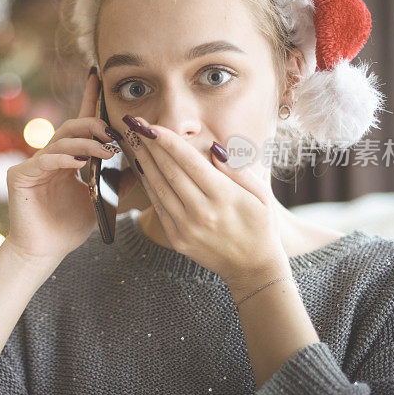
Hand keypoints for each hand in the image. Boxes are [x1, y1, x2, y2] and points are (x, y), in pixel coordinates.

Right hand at [4, 68, 120, 263]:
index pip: (80, 123)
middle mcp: (50, 156)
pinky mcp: (21, 176)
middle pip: (72, 126)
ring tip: (108, 152)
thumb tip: (143, 165)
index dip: (89, 99)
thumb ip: (119, 183)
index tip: (99, 76)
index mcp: (67, 158)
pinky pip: (45, 161)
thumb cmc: (69, 227)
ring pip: (61, 141)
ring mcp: (33, 164)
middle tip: (114, 131)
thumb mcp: (101, 201)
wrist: (44, 252)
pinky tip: (80, 163)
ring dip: (86, 144)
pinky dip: (64, 160)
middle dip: (95, 124)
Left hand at [121, 115, 287, 286]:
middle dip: (150, 146)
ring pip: (158, 188)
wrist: (252, 268)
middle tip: (135, 126)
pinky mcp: (176, 238)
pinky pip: (157, 206)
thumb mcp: (260, 195)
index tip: (153, 126)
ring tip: (133, 141)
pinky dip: (147, 185)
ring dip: (143, 162)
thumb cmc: (260, 225)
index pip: (189, 162)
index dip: (168, 142)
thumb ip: (237, 170)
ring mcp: (186, 227)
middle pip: (169, 172)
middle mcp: (201, 212)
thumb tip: (214, 148)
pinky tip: (141, 168)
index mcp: (223, 197)